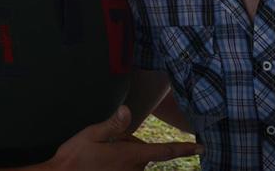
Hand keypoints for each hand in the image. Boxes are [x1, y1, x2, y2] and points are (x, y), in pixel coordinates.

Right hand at [48, 105, 201, 170]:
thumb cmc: (73, 158)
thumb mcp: (91, 135)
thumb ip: (113, 124)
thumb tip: (127, 111)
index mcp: (130, 156)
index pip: (164, 151)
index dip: (184, 148)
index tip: (201, 147)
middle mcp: (133, 170)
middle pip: (142, 152)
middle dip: (129, 144)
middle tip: (106, 143)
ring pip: (134, 162)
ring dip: (123, 156)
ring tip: (100, 156)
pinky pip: (126, 169)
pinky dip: (118, 164)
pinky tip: (101, 164)